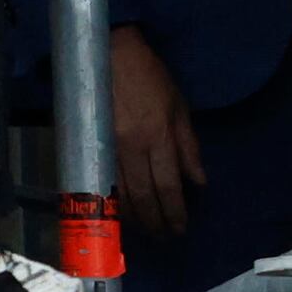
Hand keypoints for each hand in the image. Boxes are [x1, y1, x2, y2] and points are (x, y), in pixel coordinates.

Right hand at [107, 28, 202, 251]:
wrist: (109, 52)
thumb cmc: (151, 77)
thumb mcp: (180, 107)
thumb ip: (189, 147)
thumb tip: (199, 182)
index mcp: (159, 137)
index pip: (170, 186)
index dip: (176, 211)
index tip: (181, 229)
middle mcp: (134, 147)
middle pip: (145, 195)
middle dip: (156, 221)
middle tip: (164, 238)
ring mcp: (110, 145)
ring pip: (122, 191)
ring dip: (134, 216)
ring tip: (145, 231)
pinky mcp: (93, 141)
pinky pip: (105, 178)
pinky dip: (114, 199)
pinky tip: (119, 211)